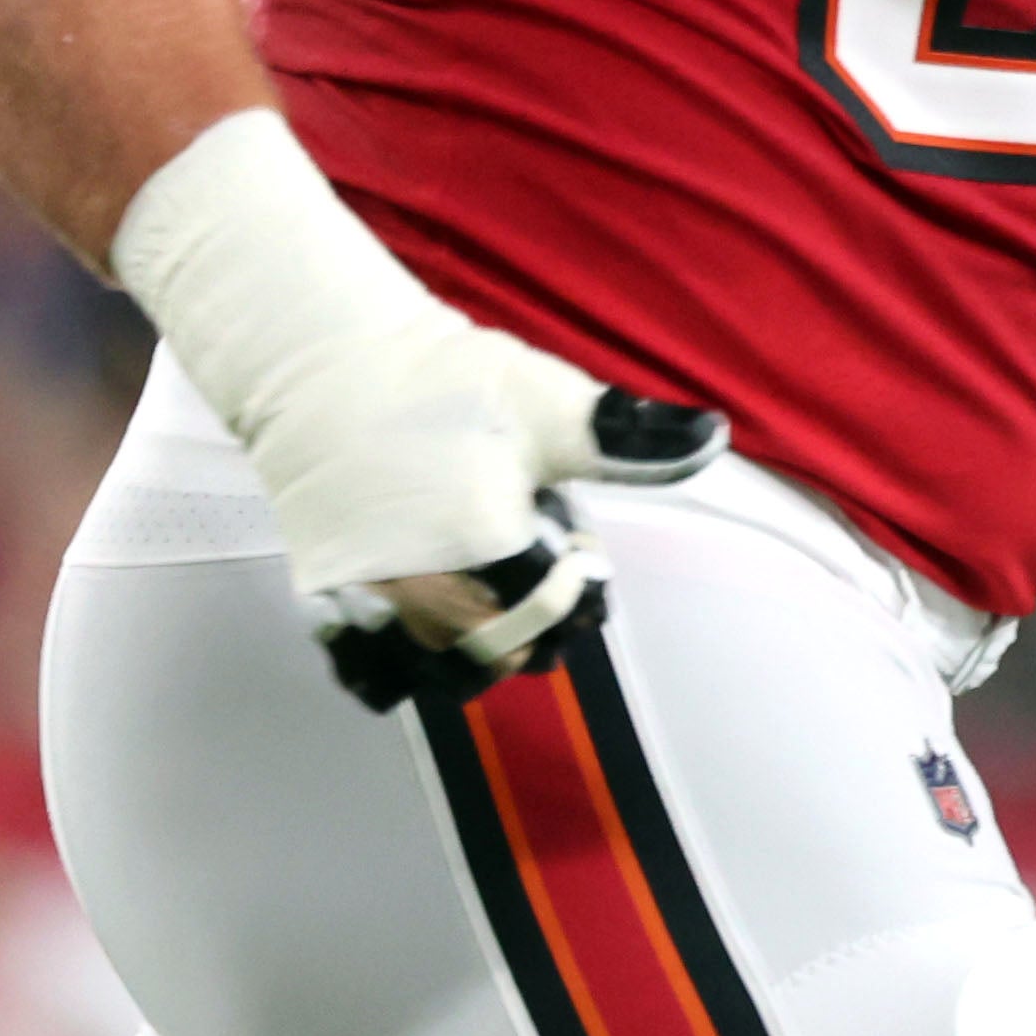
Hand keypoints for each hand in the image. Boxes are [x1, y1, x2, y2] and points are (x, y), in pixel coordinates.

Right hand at [266, 329, 725, 710]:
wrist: (326, 366)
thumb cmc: (443, 379)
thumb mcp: (552, 403)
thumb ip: (631, 438)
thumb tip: (713, 436)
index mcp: (486, 545)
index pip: (552, 612)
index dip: (581, 600)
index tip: (586, 578)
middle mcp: (420, 586)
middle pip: (497, 652)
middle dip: (535, 634)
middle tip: (549, 602)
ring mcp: (365, 597)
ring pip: (437, 670)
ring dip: (476, 655)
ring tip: (495, 615)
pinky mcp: (323, 596)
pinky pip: (366, 670)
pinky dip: (401, 669)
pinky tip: (426, 637)